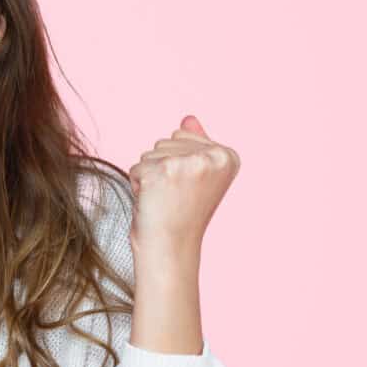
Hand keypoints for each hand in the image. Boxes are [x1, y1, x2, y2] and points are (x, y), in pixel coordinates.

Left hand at [127, 115, 240, 258]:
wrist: (170, 248)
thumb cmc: (181, 214)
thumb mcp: (195, 176)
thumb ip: (195, 144)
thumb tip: (189, 117)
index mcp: (229, 156)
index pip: (182, 134)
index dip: (176, 164)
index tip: (187, 189)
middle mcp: (214, 157)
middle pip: (165, 141)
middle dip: (161, 168)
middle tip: (173, 196)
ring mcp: (190, 163)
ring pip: (150, 153)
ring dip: (149, 176)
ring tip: (164, 199)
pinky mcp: (164, 171)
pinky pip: (137, 167)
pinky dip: (138, 185)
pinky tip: (152, 202)